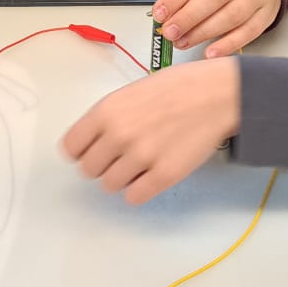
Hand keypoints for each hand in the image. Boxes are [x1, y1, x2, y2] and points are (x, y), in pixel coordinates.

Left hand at [62, 59, 239, 205]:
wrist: (216, 94)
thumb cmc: (177, 89)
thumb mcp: (130, 92)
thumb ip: (107, 117)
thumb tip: (90, 142)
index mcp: (106, 111)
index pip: (71, 148)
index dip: (81, 151)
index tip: (92, 151)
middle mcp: (119, 135)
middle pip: (88, 170)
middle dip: (102, 165)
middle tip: (119, 157)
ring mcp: (141, 157)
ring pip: (110, 185)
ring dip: (122, 178)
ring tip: (139, 163)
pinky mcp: (163, 176)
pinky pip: (134, 197)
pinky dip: (139, 190)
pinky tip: (150, 175)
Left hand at [155, 0, 280, 57]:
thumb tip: (165, 14)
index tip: (160, 13)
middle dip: (188, 17)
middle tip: (170, 31)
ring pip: (232, 16)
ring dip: (203, 33)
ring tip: (183, 41)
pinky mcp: (267, 12)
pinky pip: (249, 32)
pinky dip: (228, 45)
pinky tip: (210, 52)